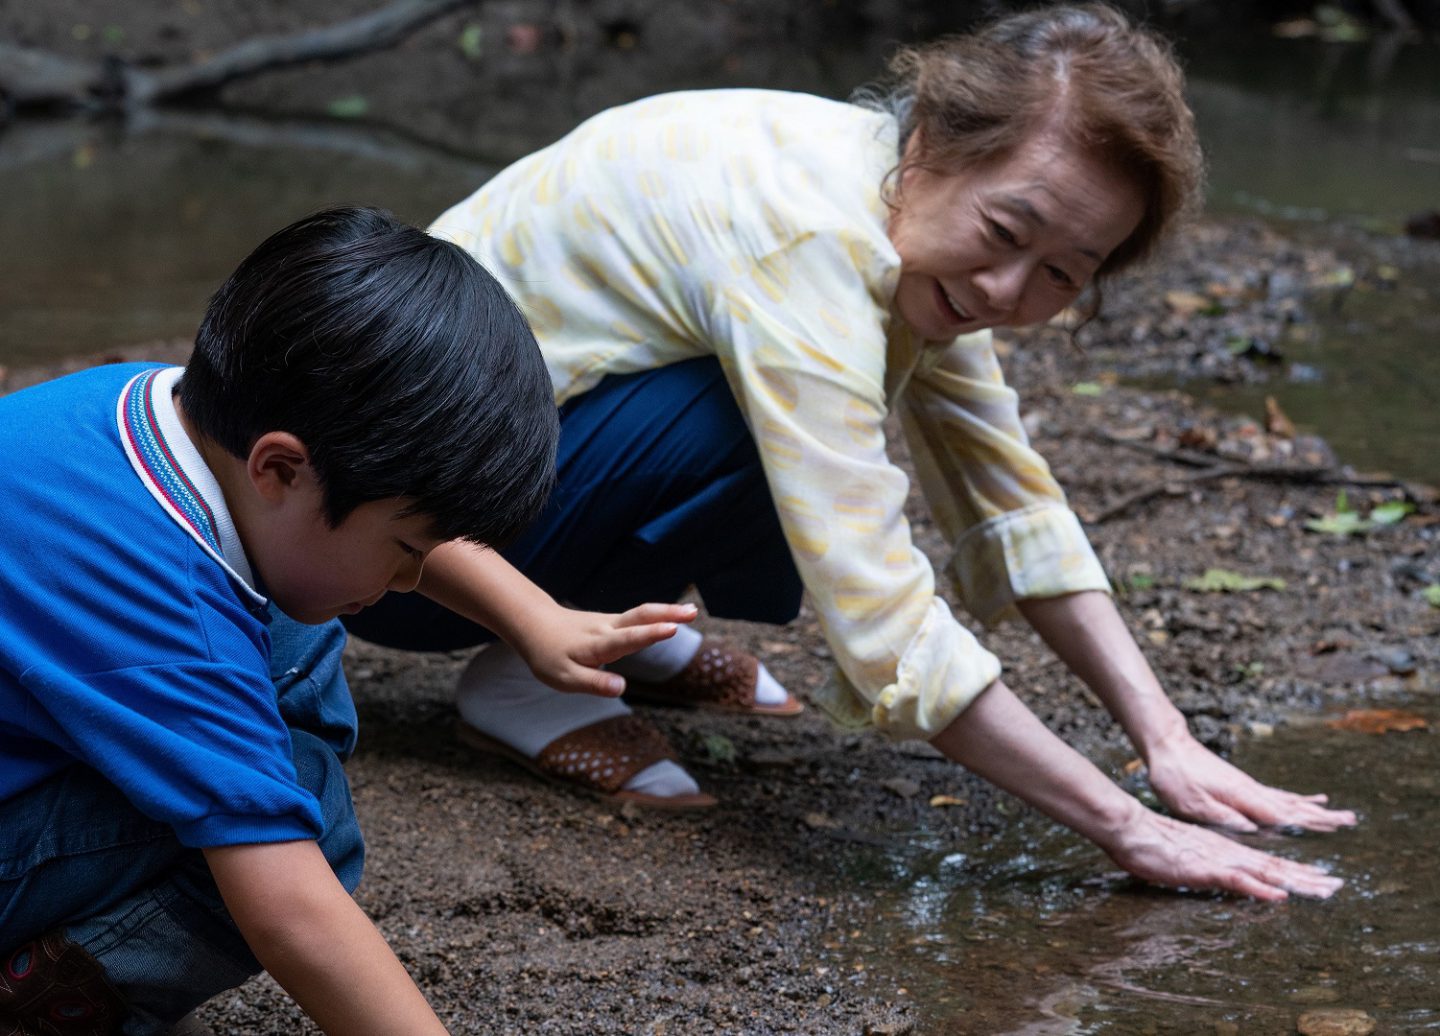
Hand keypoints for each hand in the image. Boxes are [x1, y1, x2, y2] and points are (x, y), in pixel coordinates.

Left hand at [512, 601, 697, 696]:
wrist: (536, 625)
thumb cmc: (549, 655)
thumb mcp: (564, 678)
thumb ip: (594, 683)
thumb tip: (621, 689)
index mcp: (597, 644)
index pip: (627, 638)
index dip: (649, 634)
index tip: (671, 629)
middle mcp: (607, 629)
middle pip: (640, 617)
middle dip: (667, 614)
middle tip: (693, 612)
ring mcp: (610, 622)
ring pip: (641, 614)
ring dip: (667, 611)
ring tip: (692, 612)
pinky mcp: (612, 623)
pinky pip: (637, 617)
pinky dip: (657, 615)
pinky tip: (672, 617)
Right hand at [1104, 805, 1343, 900]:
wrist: (1130, 829)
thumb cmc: (1152, 844)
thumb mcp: (1187, 858)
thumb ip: (1208, 866)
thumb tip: (1224, 875)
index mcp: (1227, 852)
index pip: (1268, 864)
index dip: (1297, 872)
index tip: (1323, 880)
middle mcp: (1230, 854)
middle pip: (1275, 868)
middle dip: (1309, 878)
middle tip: (1339, 887)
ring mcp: (1219, 860)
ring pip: (1265, 873)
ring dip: (1296, 882)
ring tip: (1323, 890)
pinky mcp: (1204, 868)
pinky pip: (1237, 881)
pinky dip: (1260, 889)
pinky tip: (1278, 895)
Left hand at [1145, 731, 1356, 833]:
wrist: (1168, 745)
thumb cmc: (1174, 776)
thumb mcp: (1191, 803)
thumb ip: (1222, 817)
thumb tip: (1253, 830)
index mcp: (1241, 797)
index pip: (1280, 814)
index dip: (1306, 824)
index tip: (1334, 829)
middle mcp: (1251, 790)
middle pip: (1293, 806)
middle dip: (1321, 816)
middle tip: (1351, 820)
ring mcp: (1248, 786)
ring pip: (1289, 800)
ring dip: (1315, 809)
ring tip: (1341, 815)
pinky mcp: (1242, 784)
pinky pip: (1277, 795)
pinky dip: (1297, 800)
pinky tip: (1311, 800)